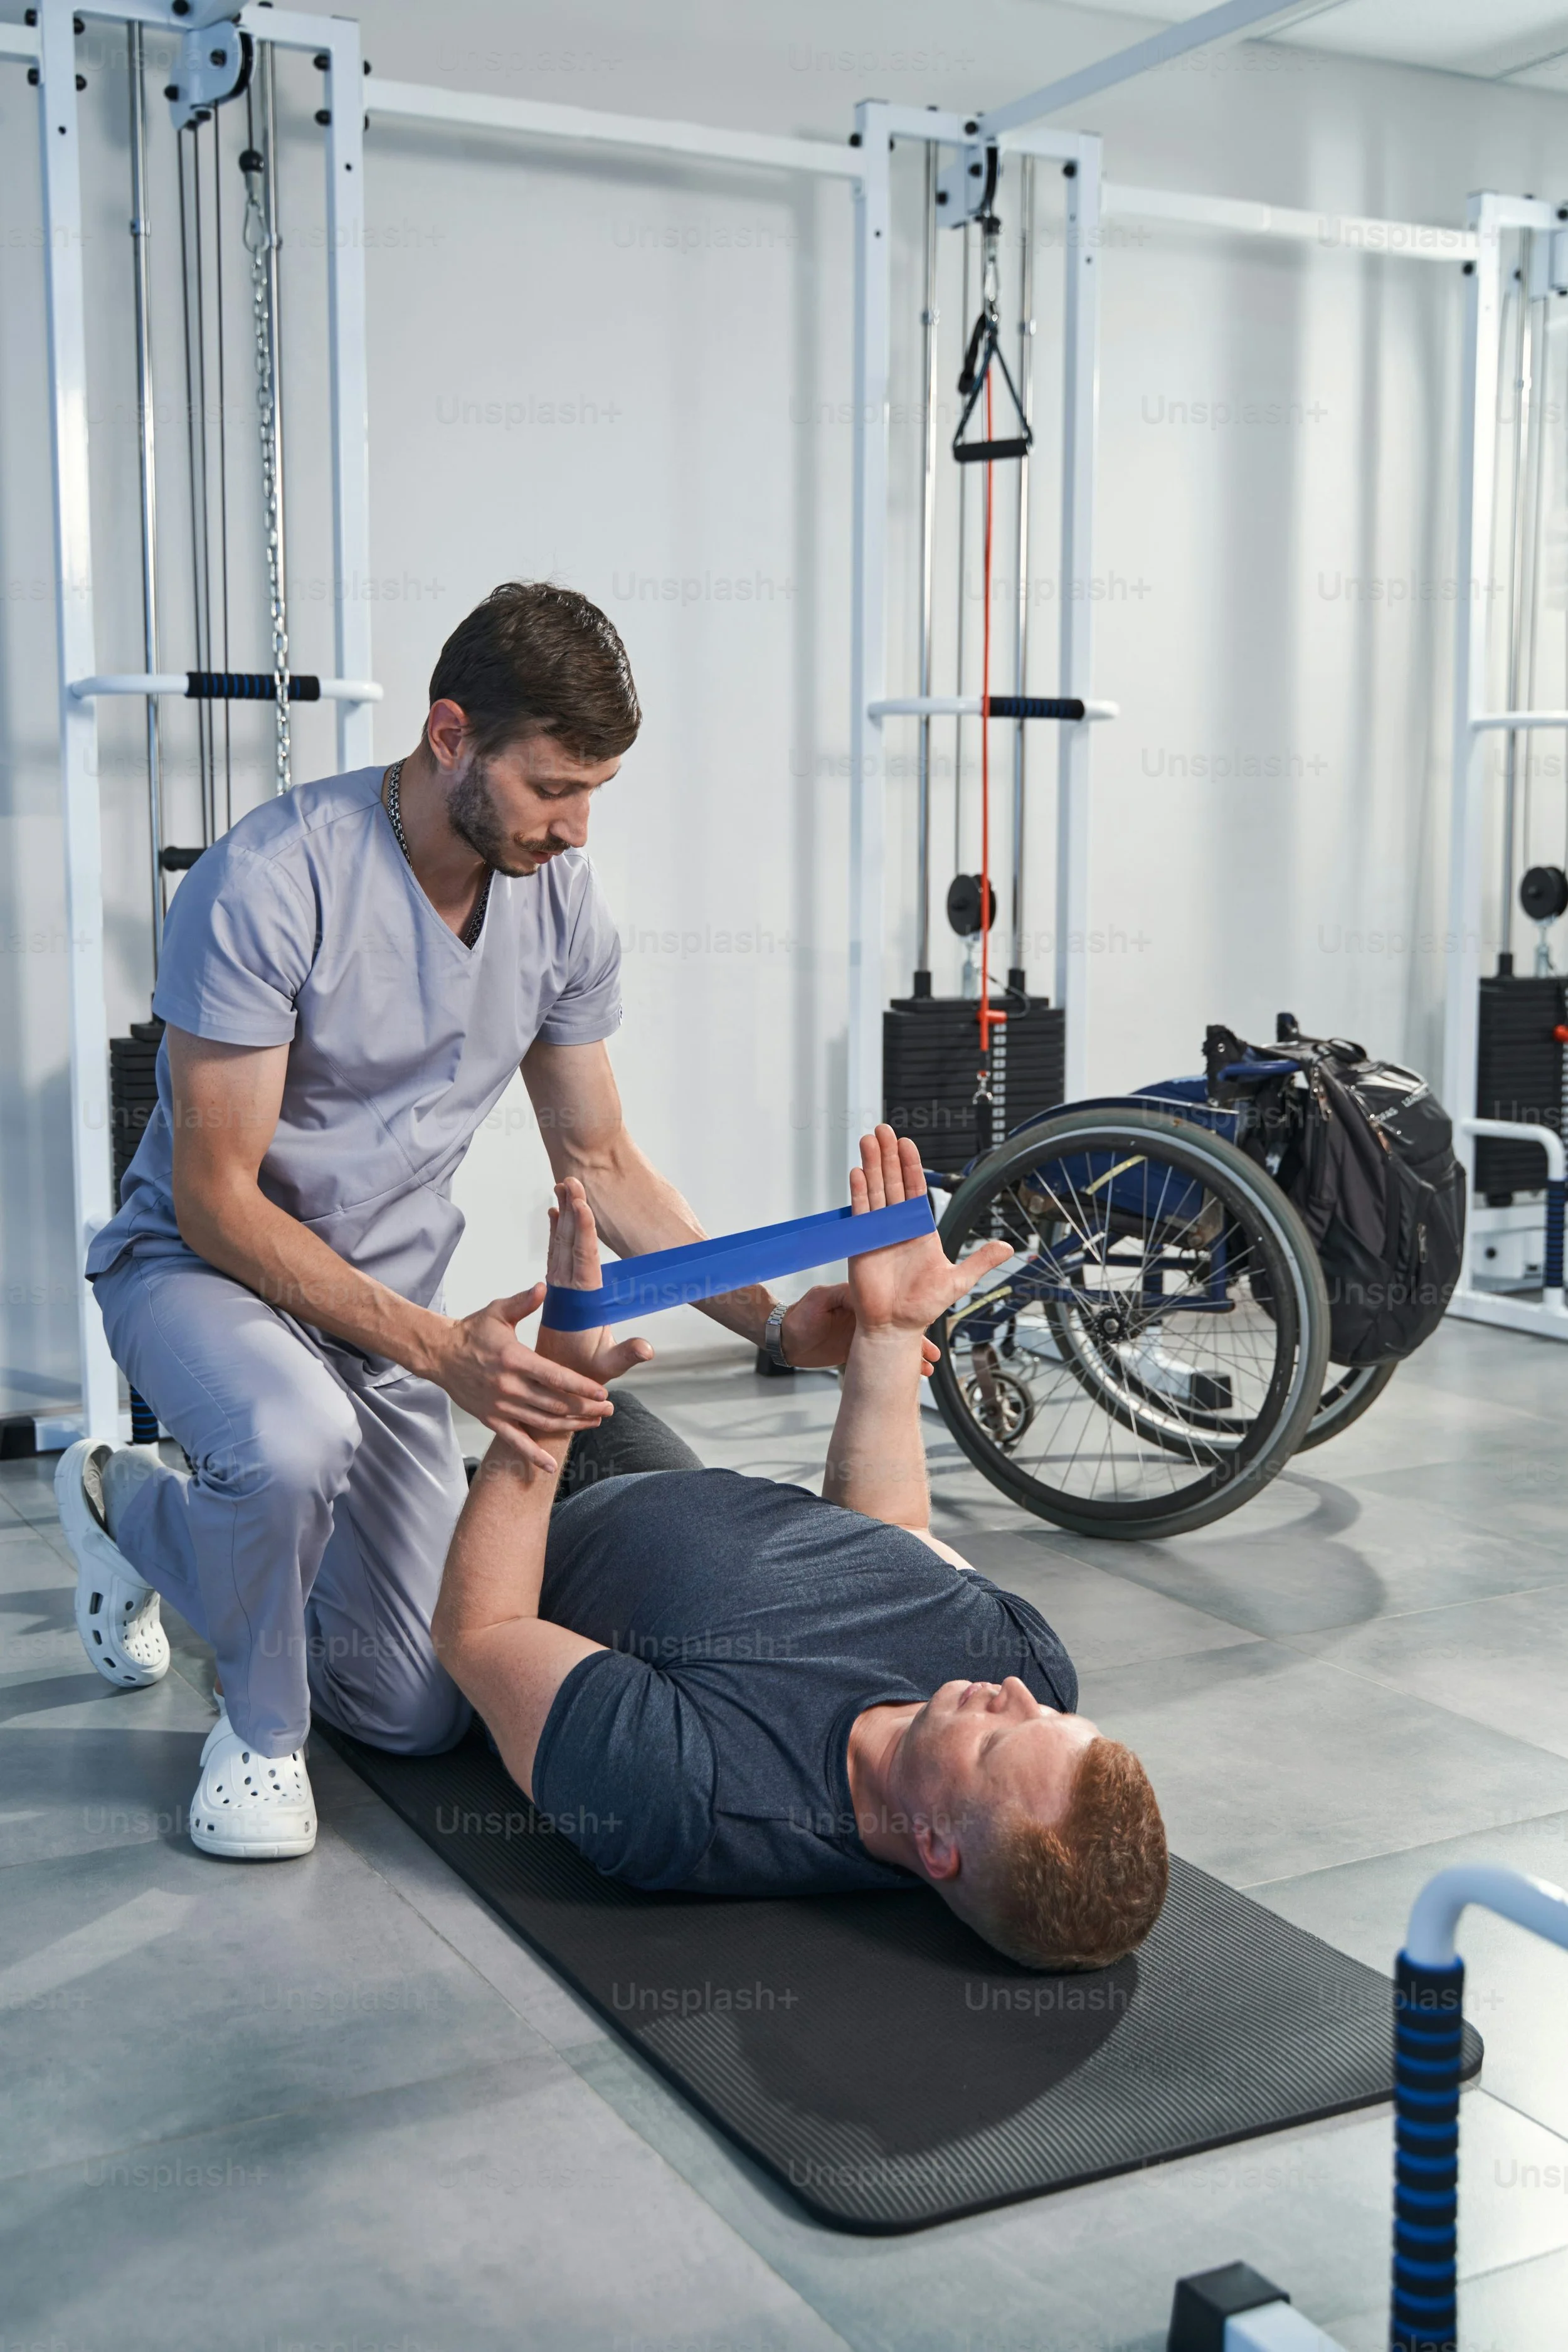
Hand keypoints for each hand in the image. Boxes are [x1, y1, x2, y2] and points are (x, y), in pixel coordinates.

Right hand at [429, 1284, 614, 1471]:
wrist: (439, 1354)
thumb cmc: (472, 1331)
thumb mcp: (498, 1311)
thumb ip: (523, 1302)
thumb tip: (544, 1287)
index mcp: (515, 1359)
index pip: (556, 1377)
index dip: (581, 1387)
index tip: (602, 1393)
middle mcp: (509, 1386)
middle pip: (555, 1402)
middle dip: (585, 1408)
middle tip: (608, 1410)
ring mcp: (500, 1406)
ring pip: (542, 1421)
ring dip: (570, 1426)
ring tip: (593, 1424)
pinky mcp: (490, 1418)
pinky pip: (514, 1441)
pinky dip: (532, 1456)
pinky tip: (549, 1467)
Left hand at [540, 1177, 654, 1391]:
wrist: (549, 1385)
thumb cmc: (583, 1375)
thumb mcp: (607, 1368)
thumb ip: (626, 1356)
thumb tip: (647, 1349)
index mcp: (580, 1303)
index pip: (583, 1262)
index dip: (584, 1234)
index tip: (583, 1207)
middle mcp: (565, 1290)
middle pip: (569, 1243)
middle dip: (572, 1211)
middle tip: (572, 1180)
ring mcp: (559, 1288)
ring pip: (561, 1244)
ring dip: (564, 1215)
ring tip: (564, 1186)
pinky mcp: (557, 1289)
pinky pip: (556, 1253)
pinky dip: (557, 1232)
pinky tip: (556, 1213)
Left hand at [780, 1284, 940, 1376]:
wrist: (784, 1340)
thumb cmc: (798, 1317)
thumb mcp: (819, 1301)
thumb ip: (840, 1296)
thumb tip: (862, 1294)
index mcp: (858, 1302)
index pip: (888, 1307)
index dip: (904, 1317)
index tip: (920, 1325)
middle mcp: (865, 1317)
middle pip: (897, 1327)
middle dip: (915, 1339)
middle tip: (931, 1352)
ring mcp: (863, 1335)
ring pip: (893, 1344)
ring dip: (910, 1355)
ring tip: (927, 1367)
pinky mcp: (859, 1351)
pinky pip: (882, 1358)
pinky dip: (895, 1366)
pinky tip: (910, 1373)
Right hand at [845, 1126, 1009, 1336]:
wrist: (895, 1327)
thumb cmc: (923, 1307)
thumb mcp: (958, 1281)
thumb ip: (980, 1261)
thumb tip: (1007, 1247)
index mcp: (919, 1229)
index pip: (915, 1189)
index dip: (910, 1166)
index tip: (907, 1143)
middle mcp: (897, 1225)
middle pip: (892, 1182)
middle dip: (888, 1156)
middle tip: (884, 1130)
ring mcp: (877, 1232)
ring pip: (875, 1191)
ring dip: (871, 1166)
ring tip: (868, 1140)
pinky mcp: (861, 1243)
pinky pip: (860, 1213)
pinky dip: (858, 1193)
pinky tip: (857, 1173)